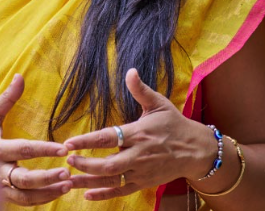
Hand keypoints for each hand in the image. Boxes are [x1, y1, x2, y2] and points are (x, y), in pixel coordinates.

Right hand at [0, 74, 72, 205]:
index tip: (63, 149)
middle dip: (48, 178)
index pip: (24, 149)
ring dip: (48, 193)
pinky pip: (21, 203)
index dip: (45, 149)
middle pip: (25, 179)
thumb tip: (20, 76)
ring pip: (25, 197)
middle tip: (68, 174)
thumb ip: (7, 98)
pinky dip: (39, 200)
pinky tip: (54, 193)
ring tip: (67, 186)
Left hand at [62, 68, 213, 201]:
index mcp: (138, 134)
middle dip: (86, 164)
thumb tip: (130, 70)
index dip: (87, 141)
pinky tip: (87, 194)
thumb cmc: (174, 124)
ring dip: (89, 181)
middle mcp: (138, 155)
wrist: (197, 151)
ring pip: (112, 180)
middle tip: (68, 159)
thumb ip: (140, 89)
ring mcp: (141, 172)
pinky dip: (104, 194)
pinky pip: (121, 191)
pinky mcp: (144, 183)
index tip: (69, 143)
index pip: (108, 138)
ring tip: (69, 179)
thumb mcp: (159, 103)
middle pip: (108, 165)